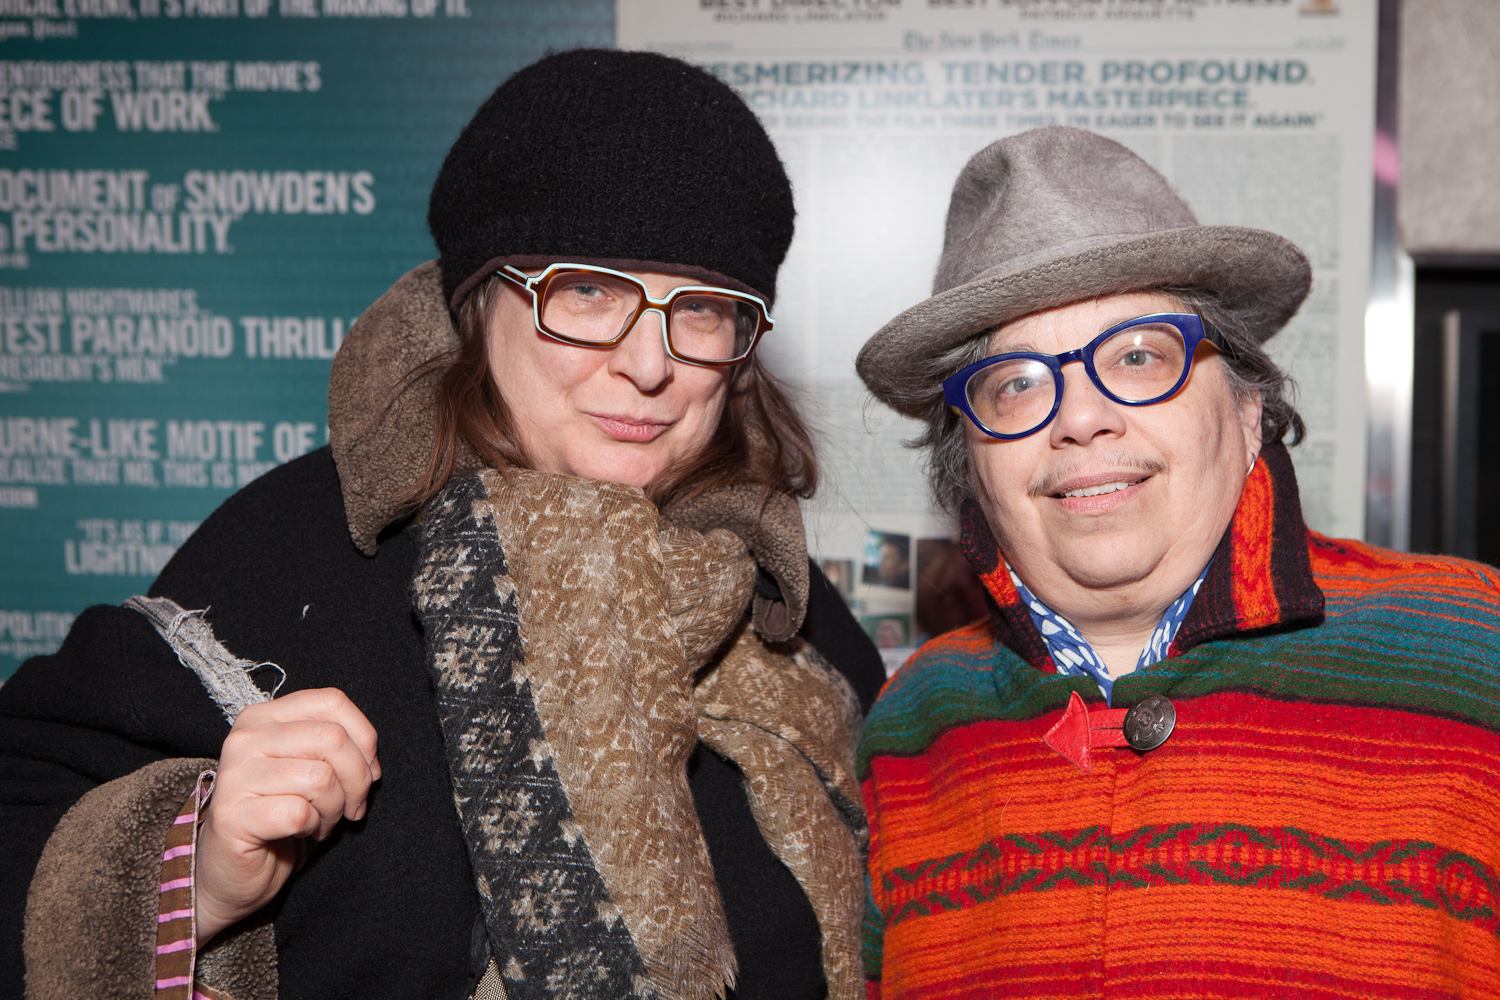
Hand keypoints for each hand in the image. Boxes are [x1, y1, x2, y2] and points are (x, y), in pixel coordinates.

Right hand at [194, 688, 379, 944]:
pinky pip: (299, 813)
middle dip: (357, 778)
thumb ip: (339, 748)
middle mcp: (244, 739)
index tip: (370, 770)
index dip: (364, 738)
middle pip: (332, 738)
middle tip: (350, 805)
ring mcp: (234, 776)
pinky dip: (313, 826)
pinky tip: (301, 832)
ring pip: (320, 777)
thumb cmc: (281, 813)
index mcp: (264, 717)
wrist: (234, 868)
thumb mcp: (313, 767)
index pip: (330, 702)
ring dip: (334, 808)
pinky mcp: (231, 816)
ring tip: (321, 820)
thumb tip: (371, 761)